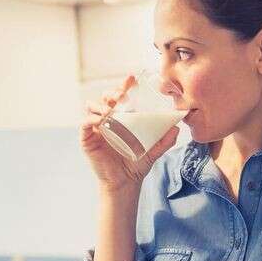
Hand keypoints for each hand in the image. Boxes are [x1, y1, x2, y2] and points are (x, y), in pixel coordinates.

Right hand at [79, 75, 180, 192]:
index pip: (121, 96)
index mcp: (122, 117)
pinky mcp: (87, 139)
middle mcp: (107, 119)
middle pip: (104, 97)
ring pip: (91, 106)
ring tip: (110, 110)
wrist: (126, 182)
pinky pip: (85, 124)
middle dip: (112, 92)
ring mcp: (96, 128)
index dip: (124, 85)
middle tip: (122, 97)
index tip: (132, 78)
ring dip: (100, 104)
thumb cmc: (137, 163)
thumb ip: (165, 140)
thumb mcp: (154, 150)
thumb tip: (176, 128)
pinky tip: (101, 121)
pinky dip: (91, 119)